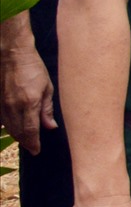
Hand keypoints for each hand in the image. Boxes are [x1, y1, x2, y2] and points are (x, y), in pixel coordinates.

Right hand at [0, 40, 54, 154]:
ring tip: (26, 140)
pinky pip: (2, 120)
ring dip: (17, 136)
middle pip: (18, 132)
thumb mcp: (47, 87)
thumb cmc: (33, 68)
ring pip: (8, 128)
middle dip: (26, 142)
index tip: (36, 151)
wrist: (12, 55)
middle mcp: (13, 106)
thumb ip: (47, 109)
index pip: (31, 131)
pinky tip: (14, 128)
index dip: (34, 143)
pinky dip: (8, 127)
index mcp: (29, 103)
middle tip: (33, 147)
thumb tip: (50, 127)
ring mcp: (2, 105)